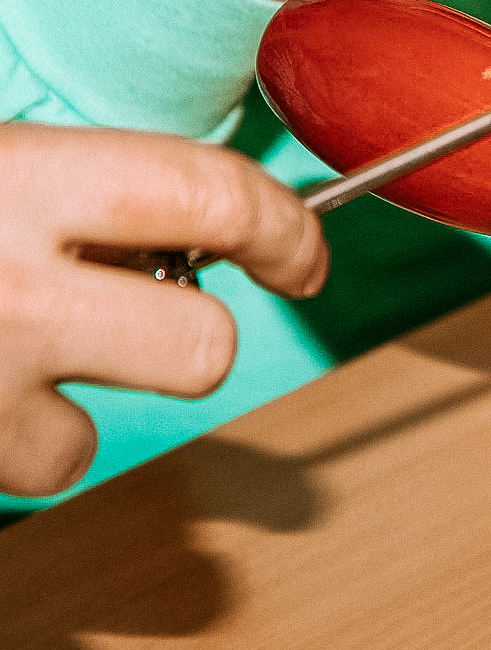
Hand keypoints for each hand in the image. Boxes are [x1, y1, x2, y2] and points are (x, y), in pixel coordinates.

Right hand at [0, 125, 327, 496]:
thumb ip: (79, 183)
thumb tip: (198, 221)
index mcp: (23, 178)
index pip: (213, 199)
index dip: (283, 231)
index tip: (301, 254)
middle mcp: (10, 285)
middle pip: (201, 347)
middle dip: (193, 336)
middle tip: (157, 311)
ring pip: (96, 439)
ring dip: (81, 402)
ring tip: (18, 351)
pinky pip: (41, 471)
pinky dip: (21, 439)